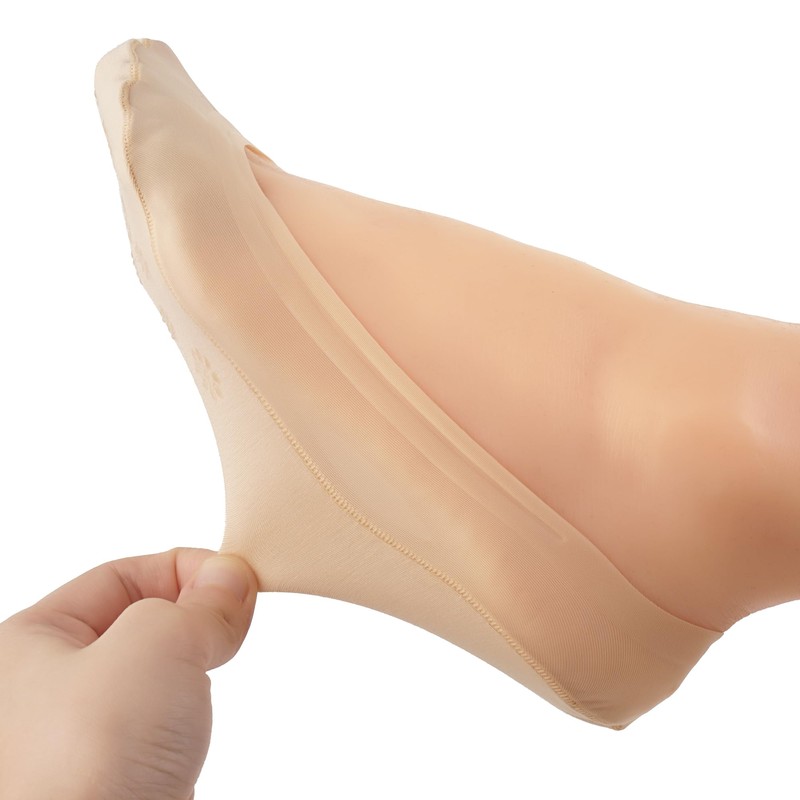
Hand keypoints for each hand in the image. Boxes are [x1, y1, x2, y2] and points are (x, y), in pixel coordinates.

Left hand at [0, 547, 257, 799]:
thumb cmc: (89, 761)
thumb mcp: (156, 642)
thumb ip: (200, 600)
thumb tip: (231, 579)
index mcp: (26, 642)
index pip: (121, 575)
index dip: (184, 568)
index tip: (236, 582)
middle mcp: (39, 689)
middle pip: (136, 621)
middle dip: (191, 615)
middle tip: (233, 623)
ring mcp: (73, 739)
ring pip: (148, 673)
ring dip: (191, 662)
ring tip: (214, 668)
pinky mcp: (107, 779)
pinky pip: (152, 723)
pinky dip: (184, 711)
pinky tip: (195, 723)